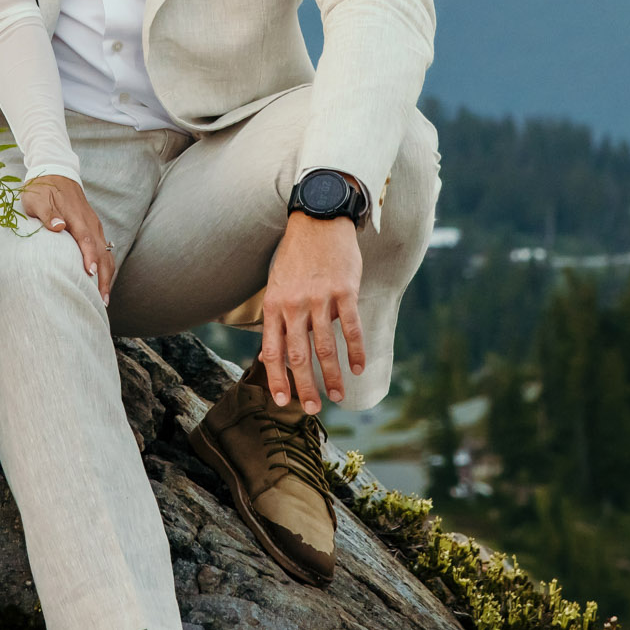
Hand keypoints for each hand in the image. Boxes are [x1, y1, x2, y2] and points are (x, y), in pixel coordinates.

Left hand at [20, 175, 113, 301]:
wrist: (56, 171)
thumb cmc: (42, 188)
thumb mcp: (38, 198)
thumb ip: (48, 213)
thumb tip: (59, 227)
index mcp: (76, 217)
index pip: (86, 240)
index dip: (89, 258)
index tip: (90, 275)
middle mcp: (89, 223)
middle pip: (102, 252)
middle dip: (104, 277)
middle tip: (102, 300)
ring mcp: (94, 225)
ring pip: (106, 253)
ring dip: (107, 275)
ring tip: (104, 298)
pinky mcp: (93, 227)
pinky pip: (104, 249)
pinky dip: (105, 266)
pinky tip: (101, 281)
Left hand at [260, 210, 365, 413]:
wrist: (318, 220)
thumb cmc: (296, 256)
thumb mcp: (276, 286)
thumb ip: (277, 320)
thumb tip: (270, 356)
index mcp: (274, 305)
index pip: (272, 351)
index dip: (278, 379)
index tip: (283, 402)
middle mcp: (294, 305)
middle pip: (299, 355)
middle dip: (306, 387)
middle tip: (313, 409)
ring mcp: (320, 298)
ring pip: (325, 347)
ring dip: (333, 376)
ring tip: (339, 395)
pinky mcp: (344, 291)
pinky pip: (351, 327)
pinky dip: (356, 351)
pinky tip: (359, 367)